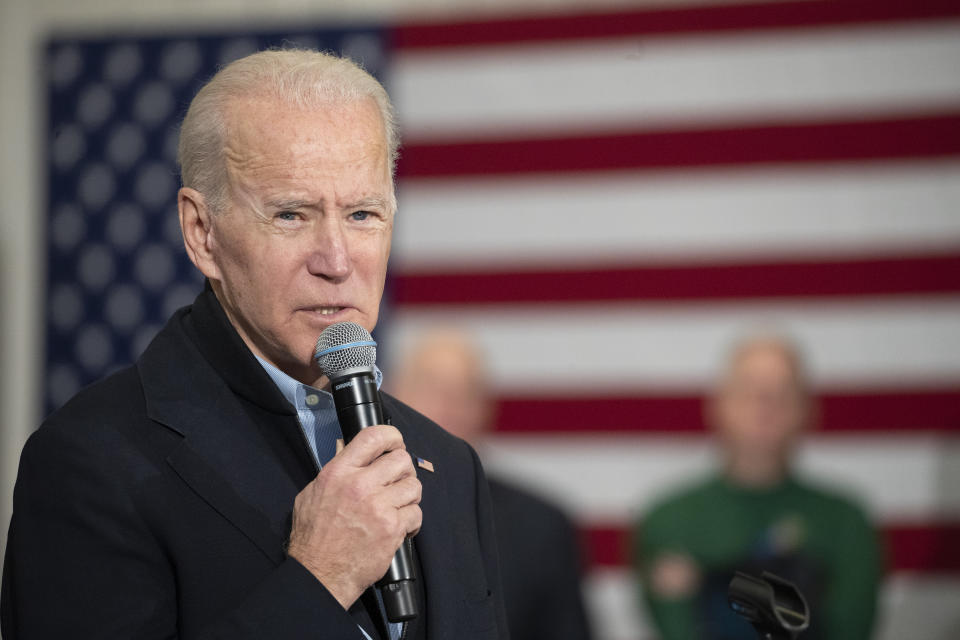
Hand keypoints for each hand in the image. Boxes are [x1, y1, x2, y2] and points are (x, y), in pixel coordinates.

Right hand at [286, 425, 422, 608]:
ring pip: (414, 486)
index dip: (391, 436)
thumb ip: (335, 471)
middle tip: (397, 481)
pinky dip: (411, 521)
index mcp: (339, 472)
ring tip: (397, 506)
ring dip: (409, 495)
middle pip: (402, 460)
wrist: (320, 574)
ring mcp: (378, 507)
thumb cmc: (313, 537)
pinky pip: (416, 513)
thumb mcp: (312, 494)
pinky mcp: (392, 529)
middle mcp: (360, 485)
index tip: (396, 443)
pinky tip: (399, 526)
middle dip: (403, 470)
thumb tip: (350, 451)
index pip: (373, 437)